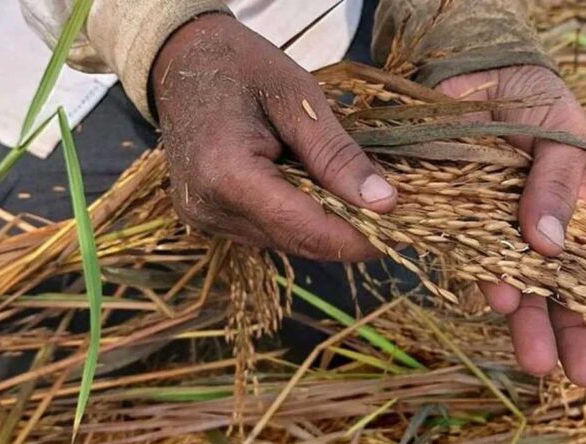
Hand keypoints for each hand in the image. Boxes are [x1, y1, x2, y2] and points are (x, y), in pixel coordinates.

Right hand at [152, 14, 396, 261]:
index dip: (358, 238)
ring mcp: (205, 217)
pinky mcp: (208, 217)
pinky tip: (321, 194)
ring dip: (326, 228)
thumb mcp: (297, 98)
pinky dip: (300, 219)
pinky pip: (267, 231)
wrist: (183, 60)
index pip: (305, 228)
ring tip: (364, 201)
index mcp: (227, 175)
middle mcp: (210, 208)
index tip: (403, 231)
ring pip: (285, 241)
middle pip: (297, 242)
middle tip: (394, 215)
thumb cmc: (240, 66)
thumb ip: (337, 155)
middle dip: (349, 236)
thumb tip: (384, 202)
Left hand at [437, 66, 585, 402]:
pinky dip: (487, 277)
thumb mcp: (563, 135)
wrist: (478, 78)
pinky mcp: (462, 224)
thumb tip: (551, 246)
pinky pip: (475, 258)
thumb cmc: (535, 101)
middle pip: (565, 296)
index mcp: (583, 214)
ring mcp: (503, 232)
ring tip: (537, 363)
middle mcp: (545, 232)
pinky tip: (499, 299)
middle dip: (576, 340)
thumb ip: (558, 185)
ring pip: (522, 287)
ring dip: (532, 324)